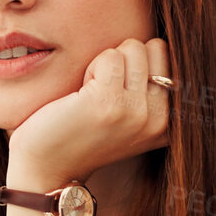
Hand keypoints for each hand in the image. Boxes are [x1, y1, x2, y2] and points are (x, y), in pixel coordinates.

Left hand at [5, 38, 170, 186]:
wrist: (48, 169)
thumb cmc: (81, 135)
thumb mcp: (128, 119)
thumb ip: (149, 91)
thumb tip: (159, 46)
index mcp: (168, 122)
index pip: (165, 56)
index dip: (133, 64)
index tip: (115, 95)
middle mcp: (159, 120)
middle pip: (151, 48)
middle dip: (122, 60)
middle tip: (101, 93)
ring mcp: (137, 112)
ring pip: (131, 48)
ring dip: (104, 64)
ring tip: (90, 95)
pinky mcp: (109, 102)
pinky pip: (108, 57)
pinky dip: (90, 67)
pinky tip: (80, 96)